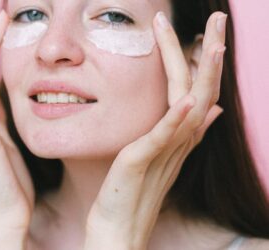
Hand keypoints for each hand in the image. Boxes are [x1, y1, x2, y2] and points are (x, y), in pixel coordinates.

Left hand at [84, 11, 226, 249]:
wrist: (118, 226)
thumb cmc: (133, 188)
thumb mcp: (160, 153)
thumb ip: (183, 129)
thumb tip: (208, 109)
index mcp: (180, 134)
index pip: (200, 90)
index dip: (207, 61)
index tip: (209, 31)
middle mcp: (179, 140)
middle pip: (202, 90)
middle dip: (211, 53)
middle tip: (221, 19)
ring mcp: (165, 150)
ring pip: (191, 107)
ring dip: (202, 75)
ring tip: (212, 43)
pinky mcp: (143, 161)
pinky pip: (164, 137)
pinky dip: (176, 119)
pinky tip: (186, 101)